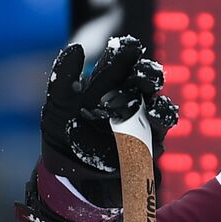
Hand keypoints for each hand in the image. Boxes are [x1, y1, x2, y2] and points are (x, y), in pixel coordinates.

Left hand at [39, 36, 179, 204]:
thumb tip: (77, 47)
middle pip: (149, 79)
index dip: (127, 52)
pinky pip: (163, 130)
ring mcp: (143, 121)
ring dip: (159, 103)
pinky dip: (161, 122)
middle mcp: (131, 99)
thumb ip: (63, 76)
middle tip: (140, 75)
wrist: (68, 174)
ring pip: (162, 103)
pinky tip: (151, 120)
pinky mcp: (150, 143)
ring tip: (148, 103)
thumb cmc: (63, 134)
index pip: (125, 61)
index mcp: (111, 83)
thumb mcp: (57, 104)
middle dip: (149, 74)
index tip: (127, 47)